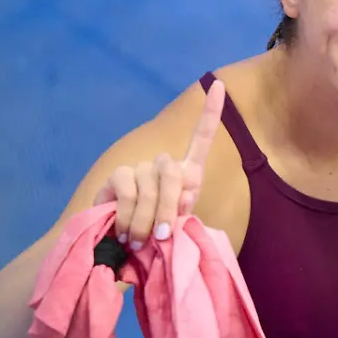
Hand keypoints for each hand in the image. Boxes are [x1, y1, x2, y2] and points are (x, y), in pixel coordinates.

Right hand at [92, 80, 225, 249]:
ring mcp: (139, 167)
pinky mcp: (118, 176)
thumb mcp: (179, 227)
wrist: (125, 251)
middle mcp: (163, 164)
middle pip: (172, 173)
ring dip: (146, 220)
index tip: (220, 86)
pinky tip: (125, 232)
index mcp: (188, 173)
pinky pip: (128, 193)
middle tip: (161, 236)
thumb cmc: (157, 238)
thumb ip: (184, 212)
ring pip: (150, 188)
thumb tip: (183, 198)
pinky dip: (129, 217)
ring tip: (141, 241)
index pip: (202, 137)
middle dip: (167, 208)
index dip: (211, 113)